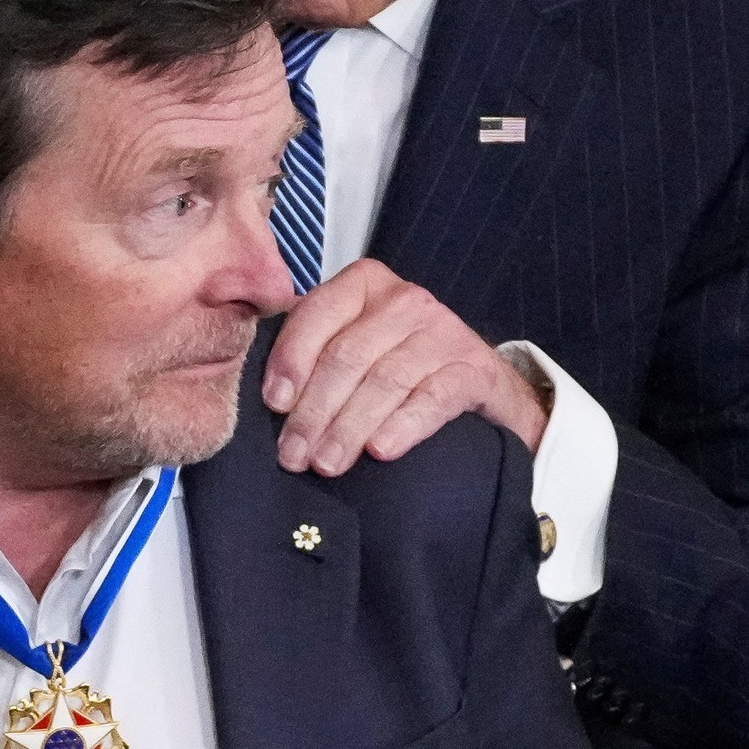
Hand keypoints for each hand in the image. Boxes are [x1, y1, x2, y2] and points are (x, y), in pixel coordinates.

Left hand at [262, 258, 547, 477]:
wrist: (479, 385)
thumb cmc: (402, 365)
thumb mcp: (356, 346)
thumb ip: (315, 353)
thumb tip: (269, 396)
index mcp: (365, 285)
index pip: (317, 313)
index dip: (291, 359)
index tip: (274, 403)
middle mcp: (405, 300)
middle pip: (347, 355)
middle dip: (314, 409)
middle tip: (294, 454)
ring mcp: (443, 332)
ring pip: (384, 380)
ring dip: (349, 427)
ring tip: (327, 463)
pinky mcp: (473, 368)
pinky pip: (432, 397)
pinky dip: (403, 425)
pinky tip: (381, 451)